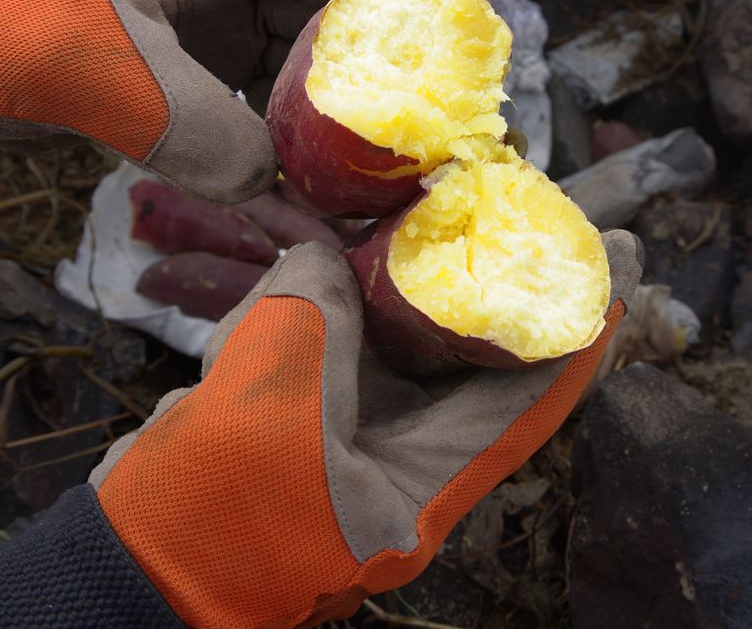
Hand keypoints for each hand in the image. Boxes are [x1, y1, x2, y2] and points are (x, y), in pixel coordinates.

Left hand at [0, 0, 398, 202]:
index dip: (388, 13)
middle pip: (331, 30)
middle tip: (421, 134)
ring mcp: (222, 41)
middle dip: (373, 80)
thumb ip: (190, 124)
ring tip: (377, 176)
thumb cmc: (21, 27)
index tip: (438, 64)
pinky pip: (266, 119)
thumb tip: (268, 183)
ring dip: (333, 128)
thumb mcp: (108, 71)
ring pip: (303, 81)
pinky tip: (314, 194)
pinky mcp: (205, 90)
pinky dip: (288, 153)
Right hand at [0, 232, 642, 628]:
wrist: (134, 564)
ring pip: (373, 324)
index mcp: (431, 470)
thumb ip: (312, 314)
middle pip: (459, 341)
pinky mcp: (300, 404)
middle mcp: (406, 445)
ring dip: (347, 259)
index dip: (578, 325)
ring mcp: (352, 423)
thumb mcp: (276, 404)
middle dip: (461, 261)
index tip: (617, 258)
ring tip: (353, 192)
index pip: (533, 393)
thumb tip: (319, 254)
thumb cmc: (218, 508)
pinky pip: (313, 331)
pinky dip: (290, 285)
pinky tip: (268, 226)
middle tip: (489, 187)